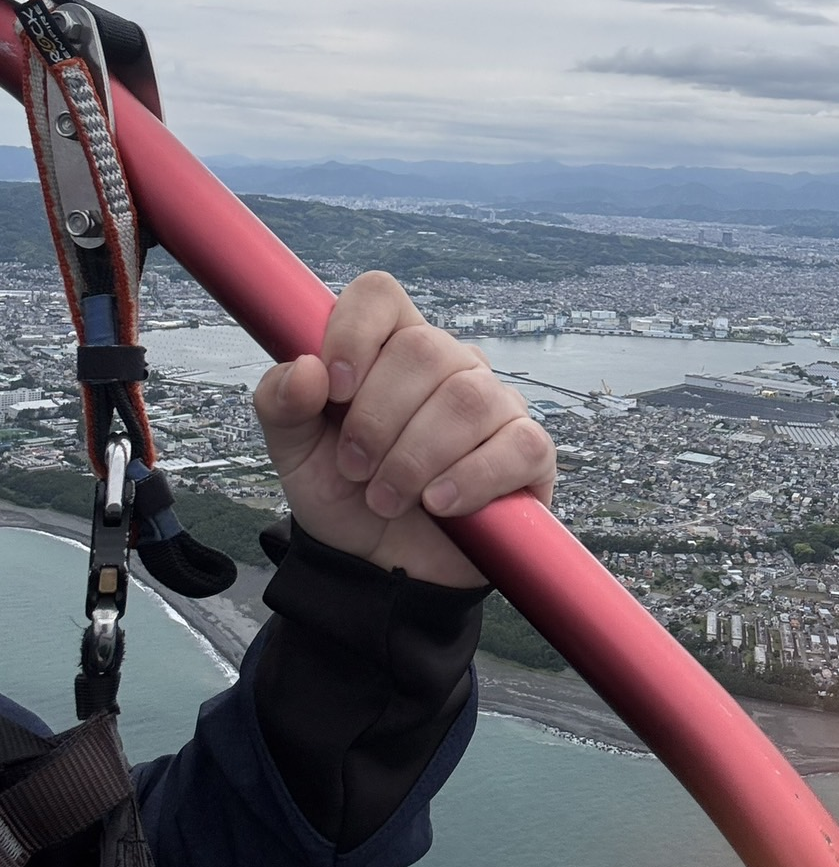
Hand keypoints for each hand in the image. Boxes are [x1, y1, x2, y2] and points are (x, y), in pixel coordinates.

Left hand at [252, 272, 555, 587]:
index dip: (354, 332)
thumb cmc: (345, 498)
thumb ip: (282, 406)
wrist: (382, 570)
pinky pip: (515, 444)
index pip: (380, 296)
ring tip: (386, 499)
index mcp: (389, 348)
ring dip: (414, 457)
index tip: (334, 390)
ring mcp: (495, 404)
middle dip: (377, 418)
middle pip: (425, 348)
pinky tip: (439, 504)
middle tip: (355, 469)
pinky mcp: (529, 452)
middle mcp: (449, 364)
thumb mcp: (295, 456)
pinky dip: (470, 478)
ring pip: (467, 398)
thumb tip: (306, 369)